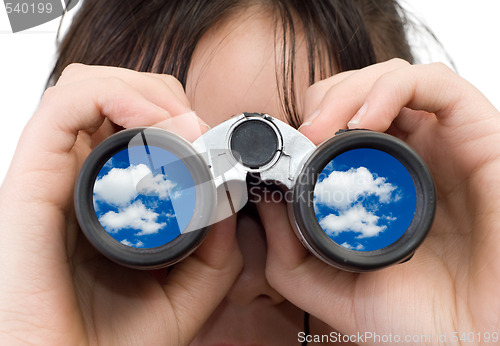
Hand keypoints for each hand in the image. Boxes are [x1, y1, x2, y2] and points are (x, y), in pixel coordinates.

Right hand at [0, 64, 241, 344]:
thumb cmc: (118, 340)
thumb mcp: (188, 292)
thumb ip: (217, 248)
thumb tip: (228, 197)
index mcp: (110, 197)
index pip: (135, 123)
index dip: (177, 115)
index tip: (211, 142)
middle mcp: (79, 179)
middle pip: (115, 95)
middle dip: (164, 98)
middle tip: (196, 132)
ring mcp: (54, 176)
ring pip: (89, 87)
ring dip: (144, 92)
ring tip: (179, 129)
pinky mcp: (30, 180)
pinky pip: (63, 105)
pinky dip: (114, 96)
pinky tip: (155, 125)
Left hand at [258, 59, 499, 340]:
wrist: (472, 343)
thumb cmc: (414, 320)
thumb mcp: (331, 287)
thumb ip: (289, 251)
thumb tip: (264, 199)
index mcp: (379, 183)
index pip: (337, 125)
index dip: (306, 123)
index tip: (282, 150)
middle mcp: (410, 158)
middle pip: (359, 93)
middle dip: (322, 102)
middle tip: (302, 137)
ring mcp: (443, 145)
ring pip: (391, 78)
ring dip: (347, 92)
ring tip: (322, 131)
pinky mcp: (479, 135)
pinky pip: (436, 83)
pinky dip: (391, 87)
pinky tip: (365, 121)